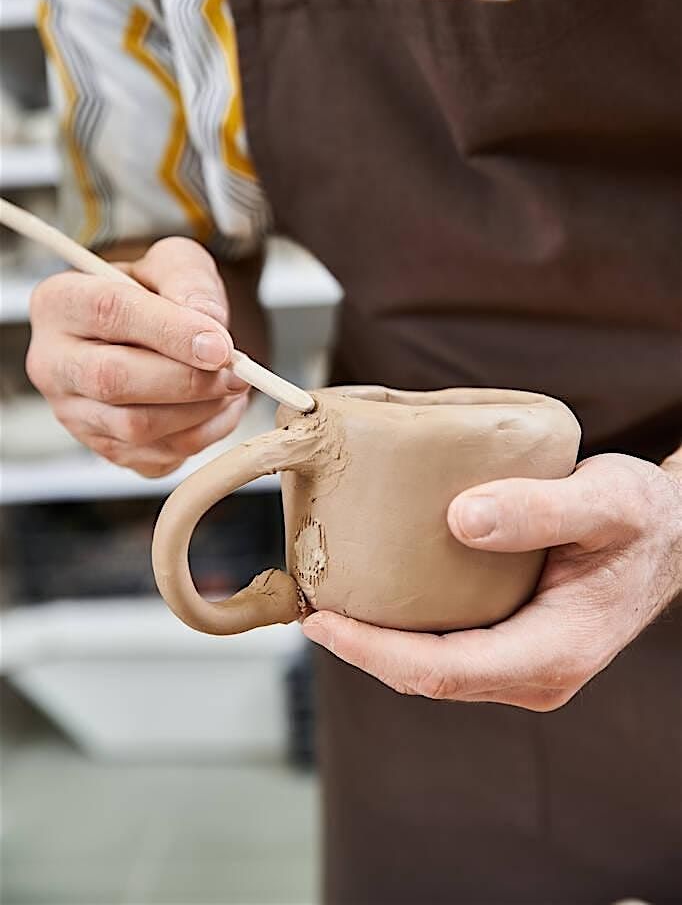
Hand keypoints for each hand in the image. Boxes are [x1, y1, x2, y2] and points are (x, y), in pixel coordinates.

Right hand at [27, 237, 249, 476]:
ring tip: (230, 385)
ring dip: (199, 411)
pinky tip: (217, 407)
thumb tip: (209, 327)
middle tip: (235, 372)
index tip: (219, 345)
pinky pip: (155, 456)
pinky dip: (201, 435)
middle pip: (113, 380)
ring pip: (134, 427)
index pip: (109, 313)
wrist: (155, 330)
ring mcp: (73, 413)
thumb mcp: (175, 262)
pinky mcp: (104, 448)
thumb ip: (190, 282)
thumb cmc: (157, 293)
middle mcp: (53, 362)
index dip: (170, 331)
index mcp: (60, 302)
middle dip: (187, 380)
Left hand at [302, 453, 681, 709]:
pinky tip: (381, 594)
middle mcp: (536, 672)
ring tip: (328, 598)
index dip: (372, 651)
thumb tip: (462, 519)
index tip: (319, 619)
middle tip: (306, 602)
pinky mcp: (517, 644)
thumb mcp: (606, 500)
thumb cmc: (642, 517)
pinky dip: (406, 629)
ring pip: (434, 668)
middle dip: (362, 649)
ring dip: (379, 642)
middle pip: (427, 677)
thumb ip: (540, 508)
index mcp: (554, 650)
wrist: (671, 534)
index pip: (441, 671)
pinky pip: (449, 649)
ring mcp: (526, 664)